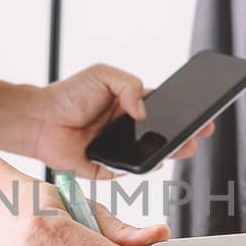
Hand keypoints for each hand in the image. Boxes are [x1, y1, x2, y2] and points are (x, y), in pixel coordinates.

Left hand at [31, 63, 214, 177]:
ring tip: (184, 146)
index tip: (203, 112)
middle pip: (165, 134)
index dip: (185, 112)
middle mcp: (129, 129)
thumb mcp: (103, 76)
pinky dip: (142, 166)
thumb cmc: (69, 95)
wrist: (41, 121)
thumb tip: (144, 110)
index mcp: (132, 105)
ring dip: (169, 152)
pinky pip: (131, 170)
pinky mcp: (110, 169)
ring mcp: (122, 150)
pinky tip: (153, 159)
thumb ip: (129, 85)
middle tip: (201, 133)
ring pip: (153, 155)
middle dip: (186, 135)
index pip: (165, 110)